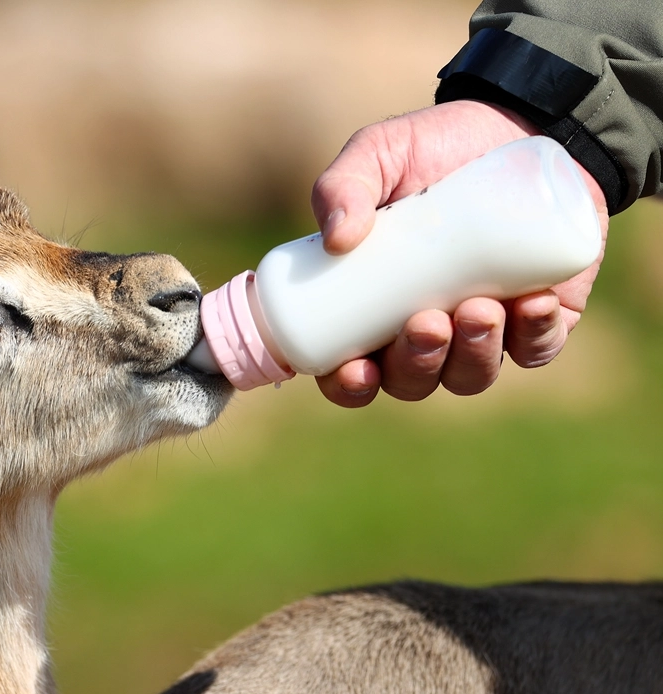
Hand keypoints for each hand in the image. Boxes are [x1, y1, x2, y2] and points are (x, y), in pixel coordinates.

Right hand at [309, 100, 607, 406]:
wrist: (517, 124)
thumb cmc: (432, 147)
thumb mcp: (378, 155)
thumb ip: (343, 184)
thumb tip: (337, 238)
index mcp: (371, 310)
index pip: (351, 372)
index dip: (348, 385)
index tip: (355, 367)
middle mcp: (424, 332)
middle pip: (412, 381)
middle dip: (417, 364)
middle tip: (426, 322)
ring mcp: (482, 330)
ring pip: (471, 374)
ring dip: (472, 355)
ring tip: (480, 308)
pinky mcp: (539, 317)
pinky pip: (536, 348)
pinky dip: (534, 335)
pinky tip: (534, 304)